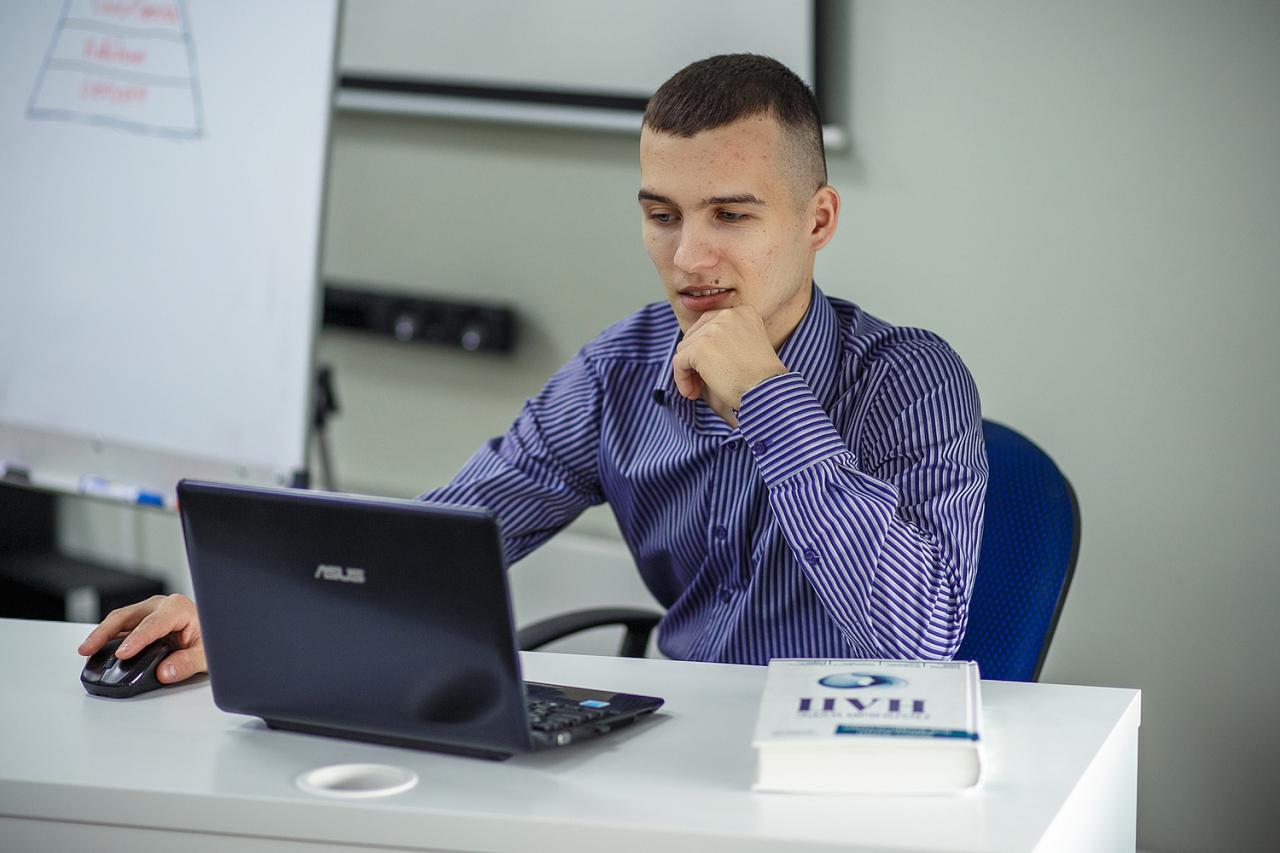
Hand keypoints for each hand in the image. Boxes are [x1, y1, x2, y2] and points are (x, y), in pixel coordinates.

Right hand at [78, 594, 206, 683]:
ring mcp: (149, 612)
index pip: (152, 624)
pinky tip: (97, 651)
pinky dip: (107, 638)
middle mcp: (160, 606)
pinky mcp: (141, 622)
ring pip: (119, 620)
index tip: (123, 654)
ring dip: (101, 634)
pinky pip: (121, 628)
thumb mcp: (207, 655)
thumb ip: (186, 663)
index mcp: (178, 608)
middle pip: (126, 616)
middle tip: (88, 648)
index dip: (136, 639)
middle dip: (104, 632)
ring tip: (85, 651)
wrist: (217, 632)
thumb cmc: (212, 639)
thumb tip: (164, 672)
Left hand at [672, 306, 787, 425]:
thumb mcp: (749, 345)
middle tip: (700, 381)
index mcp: (743, 312)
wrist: (767, 391)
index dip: (705, 347)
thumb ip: (727, 338)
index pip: (710, 324)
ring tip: (697, 389)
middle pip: (695, 335)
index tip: (710, 367)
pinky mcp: (699, 347)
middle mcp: (728, 314)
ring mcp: (712, 329)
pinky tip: (692, 393)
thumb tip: (696, 346)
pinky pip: (678, 362)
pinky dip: (681, 379)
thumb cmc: (761, 378)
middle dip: (694, 359)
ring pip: (684, 349)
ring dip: (688, 371)